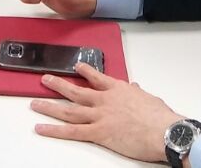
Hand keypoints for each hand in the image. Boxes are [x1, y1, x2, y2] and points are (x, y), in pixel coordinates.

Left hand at [30, 63, 185, 162]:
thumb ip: (137, 93)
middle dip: (59, 85)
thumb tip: (135, 88)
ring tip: (35, 103)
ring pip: (68, 110)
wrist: (165, 131)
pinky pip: (71, 131)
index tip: (77, 67)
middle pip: (76, 91)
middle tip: (45, 79)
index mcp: (118, 89)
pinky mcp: (98, 132)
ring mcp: (99, 115)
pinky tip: (41, 128)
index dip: (84, 71)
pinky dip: (54, 130)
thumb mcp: (149, 99)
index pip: (97, 77)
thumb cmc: (161, 118)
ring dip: (49, 106)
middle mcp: (105, 100)